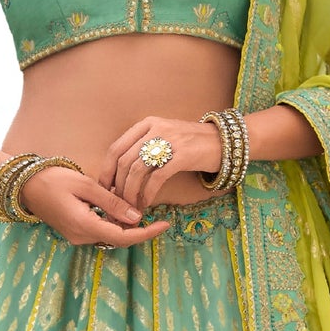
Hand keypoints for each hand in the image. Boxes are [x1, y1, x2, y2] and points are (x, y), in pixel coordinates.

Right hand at [20, 164, 170, 246]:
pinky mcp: (74, 232)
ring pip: (110, 235)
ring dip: (125, 225)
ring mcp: (76, 237)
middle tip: (159, 216)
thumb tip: (136, 217)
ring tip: (141, 208)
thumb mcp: (86, 185)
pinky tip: (121, 209)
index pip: (124, 237)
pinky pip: (100, 230)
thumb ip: (112, 202)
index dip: (147, 233)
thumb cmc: (52, 179)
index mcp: (85, 226)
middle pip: (119, 239)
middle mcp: (81, 237)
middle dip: (140, 230)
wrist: (24, 185)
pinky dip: (113, 222)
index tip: (165, 225)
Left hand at [101, 116, 223, 210]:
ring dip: (131, 193)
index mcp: (147, 124)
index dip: (106, 171)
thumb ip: (144, 148)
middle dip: (117, 186)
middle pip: (124, 161)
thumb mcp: (165, 136)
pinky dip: (147, 193)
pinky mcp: (182, 155)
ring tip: (131, 207)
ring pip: (137, 171)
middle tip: (117, 203)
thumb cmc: (192, 144)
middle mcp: (155, 129)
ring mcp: (169, 141)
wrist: (225, 141)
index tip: (104, 189)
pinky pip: (156, 178)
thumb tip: (120, 174)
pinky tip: (147, 203)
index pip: (116, 148)